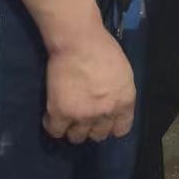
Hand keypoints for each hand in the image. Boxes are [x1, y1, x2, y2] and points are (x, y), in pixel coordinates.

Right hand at [44, 25, 134, 142]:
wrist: (78, 41)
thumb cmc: (102, 49)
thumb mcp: (123, 73)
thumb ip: (119, 94)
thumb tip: (112, 106)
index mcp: (125, 102)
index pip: (121, 130)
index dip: (111, 126)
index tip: (103, 120)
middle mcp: (106, 113)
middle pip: (98, 135)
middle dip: (92, 127)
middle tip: (84, 115)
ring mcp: (83, 116)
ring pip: (77, 137)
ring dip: (73, 128)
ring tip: (68, 116)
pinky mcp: (60, 113)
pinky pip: (55, 131)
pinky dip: (53, 125)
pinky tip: (54, 115)